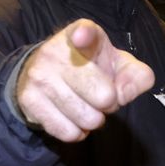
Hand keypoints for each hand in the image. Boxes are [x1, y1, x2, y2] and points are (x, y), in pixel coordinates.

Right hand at [16, 19, 153, 142]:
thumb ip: (136, 76)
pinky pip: (68, 132)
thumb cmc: (90, 67)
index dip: (85, 35)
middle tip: (100, 95)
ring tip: (86, 105)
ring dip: (94, 120)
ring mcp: (39, 75)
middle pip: (104, 96)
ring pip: (87, 118)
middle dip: (109, 104)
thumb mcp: (118, 64)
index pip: (85, 33)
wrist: (43, 72)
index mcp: (83, 34)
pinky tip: (73, 117)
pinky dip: (77, 132)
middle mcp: (55, 51)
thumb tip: (125, 94)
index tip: (82, 36)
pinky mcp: (28, 99)